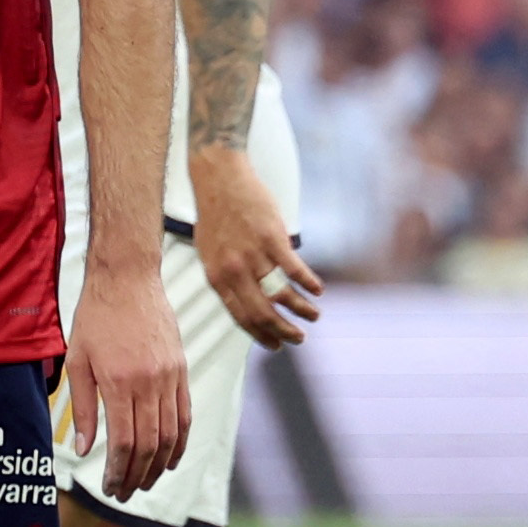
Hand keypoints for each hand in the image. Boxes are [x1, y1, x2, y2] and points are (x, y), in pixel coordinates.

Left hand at [63, 256, 191, 498]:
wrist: (128, 281)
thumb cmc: (94, 319)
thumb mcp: (77, 361)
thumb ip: (80, 407)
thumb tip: (81, 449)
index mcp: (119, 382)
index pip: (125, 441)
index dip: (119, 471)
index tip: (110, 488)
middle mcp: (149, 383)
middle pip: (150, 444)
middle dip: (138, 475)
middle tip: (124, 494)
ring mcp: (170, 377)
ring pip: (171, 434)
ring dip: (159, 465)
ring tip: (144, 483)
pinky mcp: (181, 371)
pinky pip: (185, 414)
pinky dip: (179, 442)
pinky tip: (169, 459)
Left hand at [188, 144, 320, 349]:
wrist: (219, 181)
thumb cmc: (215, 217)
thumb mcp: (209, 253)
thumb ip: (225, 278)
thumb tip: (242, 301)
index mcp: (216, 277)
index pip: (240, 316)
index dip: (260, 334)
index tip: (275, 345)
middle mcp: (233, 270)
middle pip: (262, 312)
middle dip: (283, 331)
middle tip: (298, 338)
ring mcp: (253, 255)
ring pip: (282, 294)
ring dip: (302, 309)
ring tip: (314, 315)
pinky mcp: (272, 238)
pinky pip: (294, 269)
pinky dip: (309, 283)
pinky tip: (318, 290)